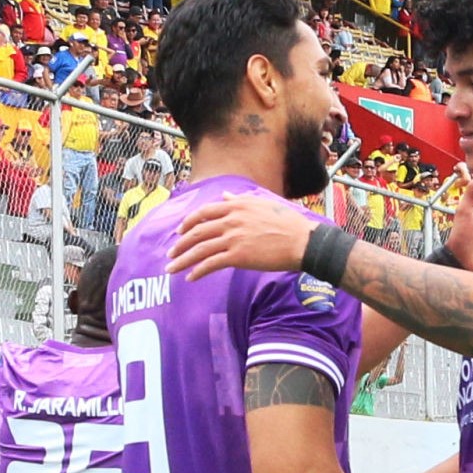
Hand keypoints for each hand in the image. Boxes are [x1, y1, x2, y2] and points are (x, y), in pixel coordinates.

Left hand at [167, 192, 315, 281]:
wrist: (302, 241)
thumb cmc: (288, 223)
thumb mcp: (263, 203)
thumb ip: (240, 199)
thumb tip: (226, 194)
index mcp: (237, 205)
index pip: (204, 212)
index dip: (188, 222)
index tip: (179, 231)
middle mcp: (232, 219)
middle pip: (197, 231)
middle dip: (180, 243)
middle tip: (170, 253)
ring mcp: (234, 238)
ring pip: (200, 248)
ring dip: (182, 259)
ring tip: (171, 268)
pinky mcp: (238, 256)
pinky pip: (211, 264)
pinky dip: (198, 271)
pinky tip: (190, 278)